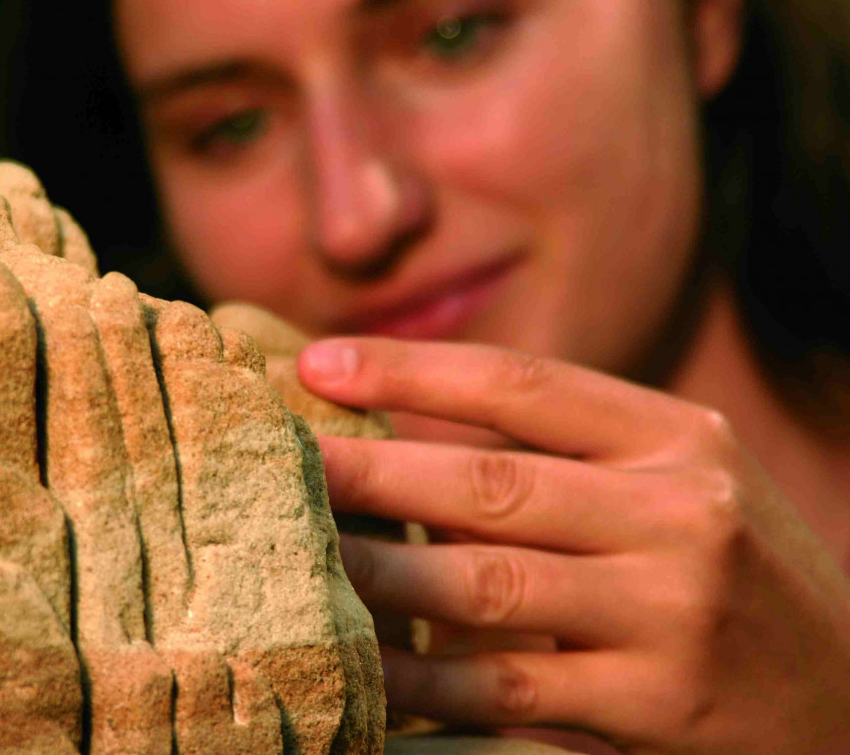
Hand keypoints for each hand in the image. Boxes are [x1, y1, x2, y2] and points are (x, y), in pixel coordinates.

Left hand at [298, 338, 849, 753]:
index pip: (519, 384)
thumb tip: (404, 427)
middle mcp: (681, 512)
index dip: (408, 370)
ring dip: (376, 572)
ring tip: (295, 554)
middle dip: (367, 470)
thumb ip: (565, 453)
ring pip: (485, 585)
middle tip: (276, 460)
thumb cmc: (735, 570)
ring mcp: (669, 612)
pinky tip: (359, 667)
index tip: (315, 363)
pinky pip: (507, 692)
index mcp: (678, 436)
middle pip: (488, 481)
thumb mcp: (679, 482)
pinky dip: (424, 683)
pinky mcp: (652, 706)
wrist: (847, 694)